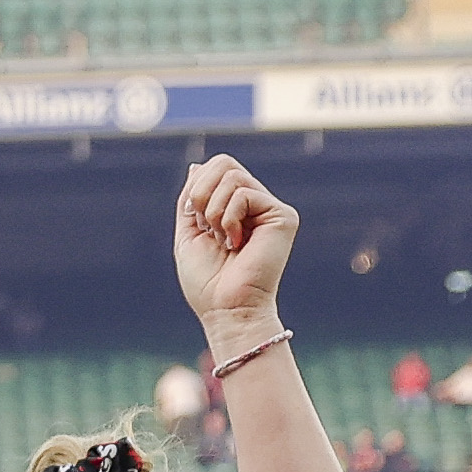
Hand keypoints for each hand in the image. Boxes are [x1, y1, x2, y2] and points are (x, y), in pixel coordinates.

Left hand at [175, 152, 295, 337]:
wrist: (226, 309)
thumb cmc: (207, 281)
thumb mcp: (188, 233)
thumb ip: (192, 198)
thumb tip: (197, 165)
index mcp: (235, 207)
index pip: (215, 167)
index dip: (196, 188)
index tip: (195, 221)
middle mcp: (256, 204)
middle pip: (223, 162)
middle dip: (200, 194)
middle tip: (205, 227)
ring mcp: (270, 209)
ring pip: (232, 176)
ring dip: (213, 212)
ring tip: (223, 240)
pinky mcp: (283, 216)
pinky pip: (244, 193)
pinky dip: (228, 219)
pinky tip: (236, 243)